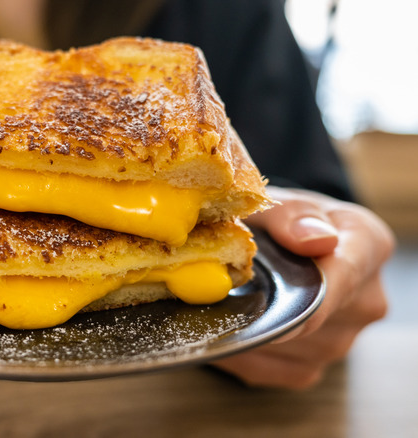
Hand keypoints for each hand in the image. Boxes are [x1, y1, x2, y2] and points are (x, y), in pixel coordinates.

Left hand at [212, 187, 393, 388]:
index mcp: (369, 246)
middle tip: (219, 289)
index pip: (343, 275)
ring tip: (225, 300)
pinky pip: (268, 369)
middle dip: (262, 304)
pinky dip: (238, 352)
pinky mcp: (309, 366)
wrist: (271, 247)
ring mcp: (341, 340)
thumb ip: (292, 215)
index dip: (306, 290)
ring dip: (246, 329)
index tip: (273, 298)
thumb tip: (314, 240)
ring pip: (285, 348)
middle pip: (310, 318)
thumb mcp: (279, 203)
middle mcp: (365, 300)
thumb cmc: (278, 222)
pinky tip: (225, 327)